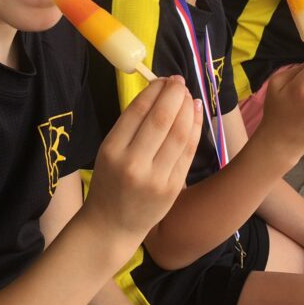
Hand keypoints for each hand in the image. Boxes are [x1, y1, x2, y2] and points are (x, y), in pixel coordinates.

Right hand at [84, 77, 201, 257]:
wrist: (111, 225)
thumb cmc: (109, 183)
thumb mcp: (107, 152)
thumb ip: (130, 127)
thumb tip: (158, 93)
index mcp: (111, 150)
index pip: (137, 112)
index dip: (154, 91)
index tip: (163, 79)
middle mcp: (132, 163)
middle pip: (161, 120)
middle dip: (174, 95)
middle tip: (179, 82)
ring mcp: (155, 178)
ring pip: (178, 134)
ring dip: (186, 109)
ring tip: (188, 95)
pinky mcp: (172, 188)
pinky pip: (187, 152)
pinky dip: (194, 128)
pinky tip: (196, 113)